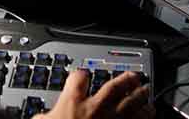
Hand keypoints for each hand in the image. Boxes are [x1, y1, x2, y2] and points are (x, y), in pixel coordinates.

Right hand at [38, 70, 152, 118]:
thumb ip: (44, 117)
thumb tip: (40, 118)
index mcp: (73, 101)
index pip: (79, 77)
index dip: (81, 74)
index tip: (82, 75)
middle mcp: (96, 108)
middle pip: (114, 86)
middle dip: (125, 79)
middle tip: (133, 76)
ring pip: (132, 104)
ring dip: (140, 97)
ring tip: (145, 93)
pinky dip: (144, 118)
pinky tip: (148, 115)